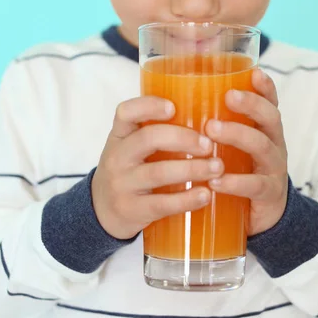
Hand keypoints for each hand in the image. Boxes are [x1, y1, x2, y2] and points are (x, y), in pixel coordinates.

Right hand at [92, 97, 223, 239]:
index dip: (149, 106)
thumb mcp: (129, 147)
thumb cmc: (128, 171)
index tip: (173, 107)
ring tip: (217, 167)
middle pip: (148, 139)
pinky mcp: (131, 210)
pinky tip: (206, 194)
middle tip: (209, 144)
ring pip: (159, 172)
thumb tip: (204, 120)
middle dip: (183, 139)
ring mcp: (122, 184)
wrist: (101, 211)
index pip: (126, 112)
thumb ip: (154, 133)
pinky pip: (162, 203)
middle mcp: (117, 157)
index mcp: (119, 135)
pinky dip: (187, 199)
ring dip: (193, 168)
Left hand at [205, 69, 287, 235]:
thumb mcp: (230, 147)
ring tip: (212, 130)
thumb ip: (213, 126)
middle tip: (228, 96)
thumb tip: (171, 103)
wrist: (258, 216)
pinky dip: (235, 182)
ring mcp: (273, 169)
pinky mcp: (268, 195)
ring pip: (262, 147)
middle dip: (251, 104)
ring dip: (238, 135)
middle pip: (270, 118)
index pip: (269, 102)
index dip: (265, 87)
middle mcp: (273, 144)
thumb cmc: (237, 172)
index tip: (254, 72)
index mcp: (263, 129)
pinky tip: (216, 180)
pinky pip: (255, 186)